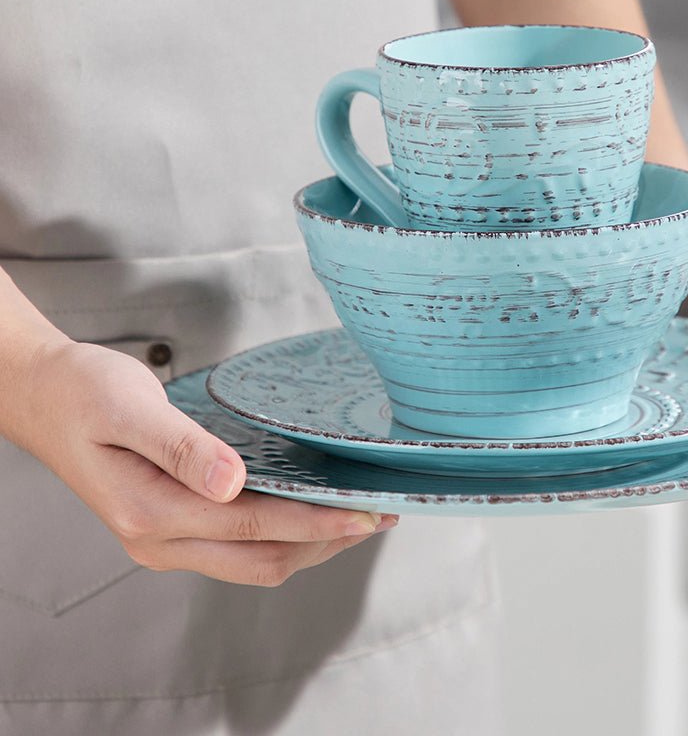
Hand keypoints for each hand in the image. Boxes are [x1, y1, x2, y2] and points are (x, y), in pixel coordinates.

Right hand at [15, 341, 395, 585]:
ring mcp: (165, 539)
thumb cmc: (83, 393)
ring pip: (255, 559)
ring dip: (310, 543)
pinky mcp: (172, 526)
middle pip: (263, 557)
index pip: (255, 526)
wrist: (44, 396)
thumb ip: (182, 447)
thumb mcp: (129, 408)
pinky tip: (309, 509)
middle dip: (327, 541)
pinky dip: (284, 533)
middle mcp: (159, 539)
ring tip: (357, 515)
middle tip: (379, 514)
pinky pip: (239, 545)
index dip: (316, 522)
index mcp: (149, 512)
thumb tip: (233, 483)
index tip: (365, 511)